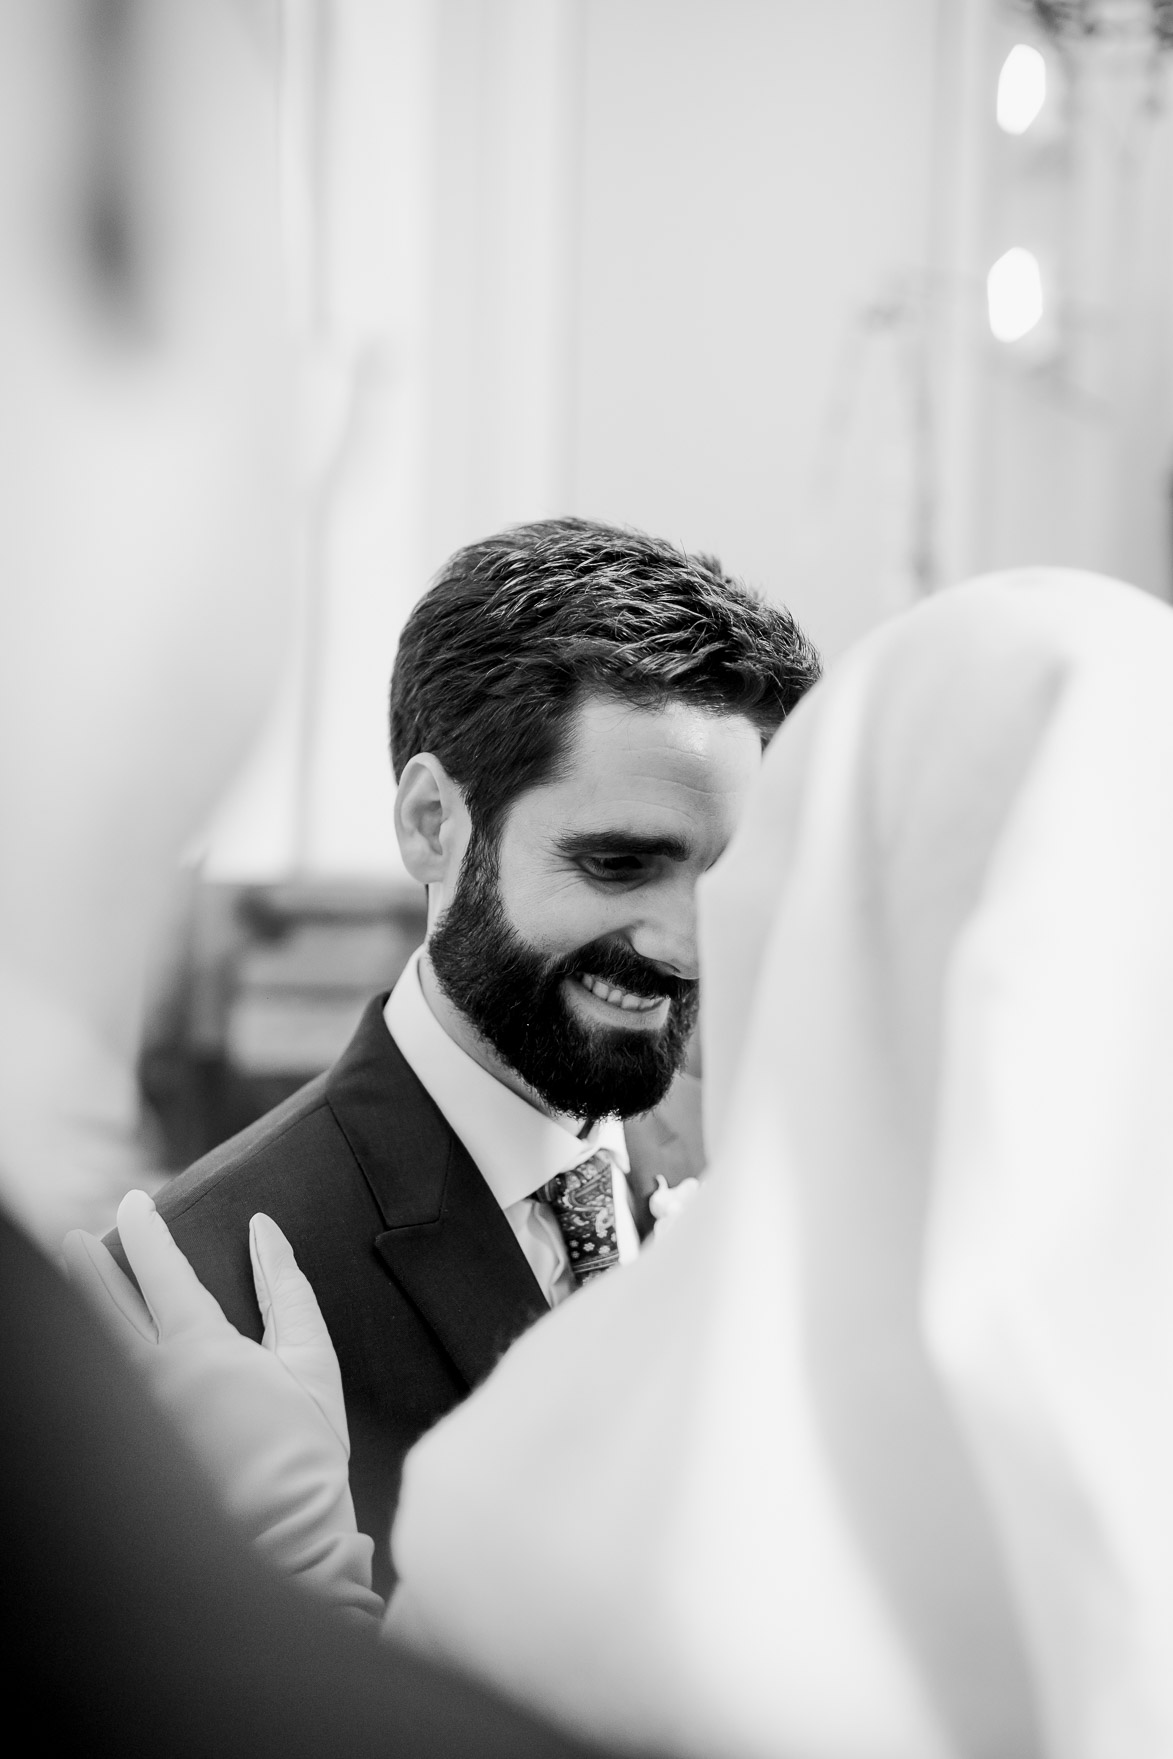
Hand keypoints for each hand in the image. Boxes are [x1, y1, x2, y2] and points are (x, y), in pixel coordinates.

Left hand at [64, 1191, 381, 1621]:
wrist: (286, 1539)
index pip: (161, 1272)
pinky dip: (96, 1362)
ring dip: (84, 1311)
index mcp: (201, 1348)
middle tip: (72, 1237)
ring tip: (70, 1284)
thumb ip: (287, 1288)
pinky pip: (103, 1393)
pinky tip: (96, 1353)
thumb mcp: (311, 1360)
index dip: (145, 1232)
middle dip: (88, 1266)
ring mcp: (137, 1417)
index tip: (134, 1202)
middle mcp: (155, 1377)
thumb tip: (265, 1231)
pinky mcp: (134, 1451)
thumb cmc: (306, 1452)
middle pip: (105, 1306)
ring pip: (97, 1348)